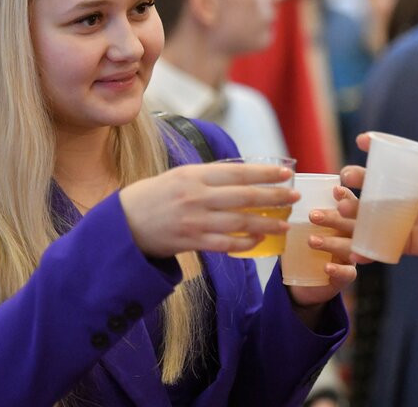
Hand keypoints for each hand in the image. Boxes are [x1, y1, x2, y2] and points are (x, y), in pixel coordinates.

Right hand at [119, 163, 297, 257]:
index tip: (286, 172)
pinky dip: (245, 243)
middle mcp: (196, 196)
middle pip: (245, 196)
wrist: (122, 223)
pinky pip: (226, 244)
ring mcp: (195, 221)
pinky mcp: (191, 242)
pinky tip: (259, 240)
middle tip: (295, 196)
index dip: (265, 173)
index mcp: (194, 175)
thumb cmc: (153, 196)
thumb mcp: (178, 176)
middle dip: (274, 197)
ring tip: (285, 223)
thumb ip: (208, 176)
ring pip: (240, 222)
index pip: (238, 172)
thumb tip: (242, 174)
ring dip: (267, 223)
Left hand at [286, 185, 358, 316]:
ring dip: (332, 243)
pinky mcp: (347, 276)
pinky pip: (348, 273)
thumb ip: (298, 213)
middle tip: (313, 216)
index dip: (347, 197)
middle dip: (335, 218)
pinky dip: (338, 269)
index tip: (335, 190)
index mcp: (346, 219)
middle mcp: (353, 236)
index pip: (352, 204)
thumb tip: (282, 196)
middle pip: (353, 224)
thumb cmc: (304, 244)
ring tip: (311, 241)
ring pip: (350, 247)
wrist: (303, 279)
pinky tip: (327, 267)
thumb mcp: (301, 227)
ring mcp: (352, 256)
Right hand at [339, 133, 417, 260]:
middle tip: (344, 182)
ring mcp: (397, 218)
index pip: (389, 158)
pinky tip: (353, 253)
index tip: (363, 140)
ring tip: (339, 210)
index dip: (373, 147)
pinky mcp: (400, 241)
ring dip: (349, 212)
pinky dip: (363, 250)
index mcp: (411, 177)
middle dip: (352, 181)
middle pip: (369, 184)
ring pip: (366, 214)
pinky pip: (377, 245)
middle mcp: (399, 195)